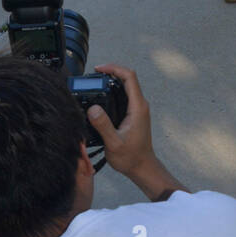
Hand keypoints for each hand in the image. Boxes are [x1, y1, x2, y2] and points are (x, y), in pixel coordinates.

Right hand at [87, 63, 155, 177]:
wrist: (142, 167)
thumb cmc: (131, 157)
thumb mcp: (114, 143)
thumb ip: (104, 125)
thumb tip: (93, 108)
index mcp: (138, 107)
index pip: (129, 77)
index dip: (114, 69)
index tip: (99, 69)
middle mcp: (140, 105)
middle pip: (127, 79)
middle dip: (111, 73)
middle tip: (93, 75)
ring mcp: (137, 109)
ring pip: (126, 87)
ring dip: (112, 81)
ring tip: (95, 82)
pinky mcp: (134, 114)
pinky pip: (124, 96)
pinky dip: (112, 91)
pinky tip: (101, 97)